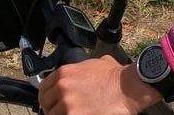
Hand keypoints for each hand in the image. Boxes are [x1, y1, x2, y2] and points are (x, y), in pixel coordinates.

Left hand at [38, 56, 160, 114]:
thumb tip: (81, 72)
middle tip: (63, 111)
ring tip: (74, 113)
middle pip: (47, 105)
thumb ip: (80, 69)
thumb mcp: (95, 63)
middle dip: (54, 109)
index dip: (47, 97)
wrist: (129, 87)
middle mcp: (63, 88)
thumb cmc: (116, 76)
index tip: (51, 103)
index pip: (44, 89)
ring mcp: (68, 105)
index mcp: (64, 73)